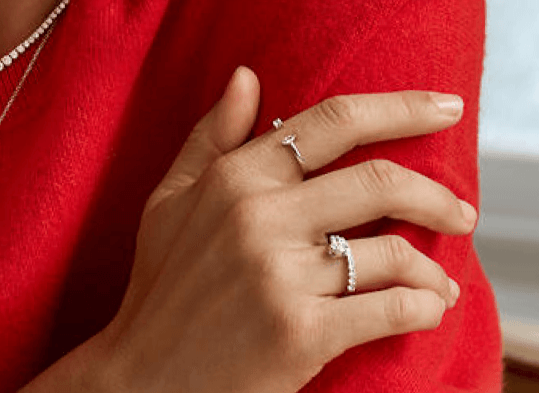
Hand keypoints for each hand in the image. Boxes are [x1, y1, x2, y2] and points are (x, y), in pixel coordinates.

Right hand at [96, 66, 473, 391]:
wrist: (144, 376)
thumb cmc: (161, 287)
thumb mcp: (169, 201)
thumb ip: (211, 137)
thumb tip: (246, 77)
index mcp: (232, 179)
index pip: (331, 122)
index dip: (399, 108)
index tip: (443, 109)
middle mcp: (258, 218)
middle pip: (379, 182)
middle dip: (436, 196)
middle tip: (459, 213)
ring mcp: (279, 276)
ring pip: (393, 252)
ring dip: (432, 268)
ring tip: (437, 280)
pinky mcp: (300, 332)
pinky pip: (391, 308)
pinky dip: (425, 307)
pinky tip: (427, 309)